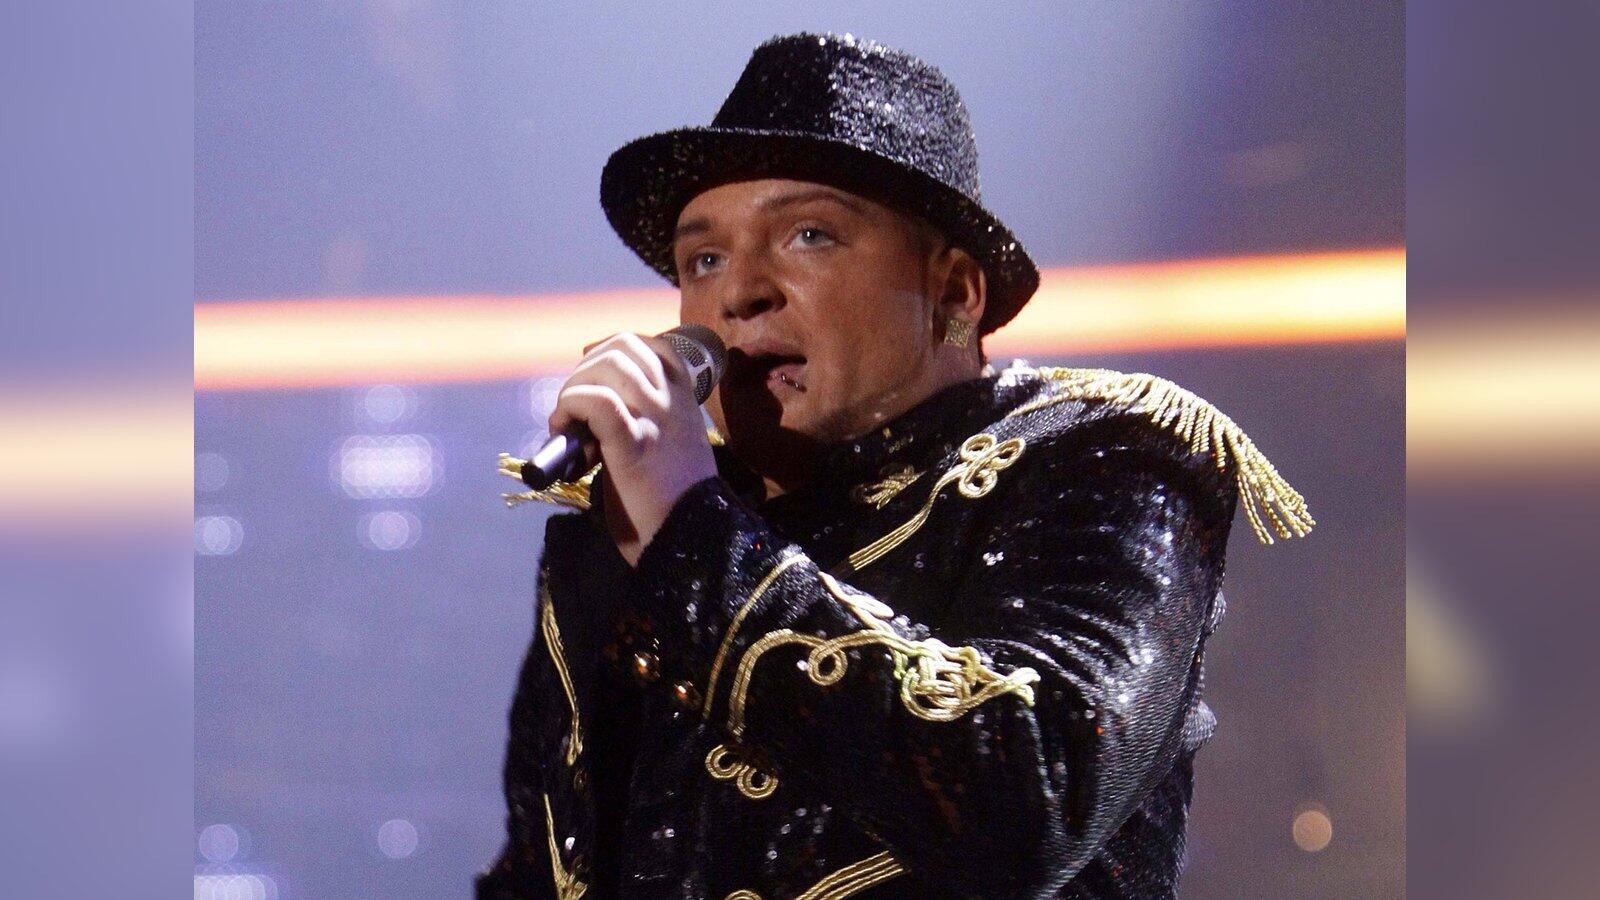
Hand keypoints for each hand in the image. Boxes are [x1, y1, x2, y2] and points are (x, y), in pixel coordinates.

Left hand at [547, 332, 718, 566]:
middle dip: (585, 369)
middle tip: (573, 409)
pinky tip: (565, 432)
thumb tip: (599, 410)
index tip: (591, 372)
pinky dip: (572, 406)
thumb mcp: (673, 448)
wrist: (693, 542)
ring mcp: (656, 419)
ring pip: (608, 365)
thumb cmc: (676, 504)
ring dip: (574, 387)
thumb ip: (648, 422)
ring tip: (568, 423)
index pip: (651, 345)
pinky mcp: (634, 444)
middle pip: (622, 346)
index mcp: (685, 402)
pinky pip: (598, 402)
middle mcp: (672, 402)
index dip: (611, 347)